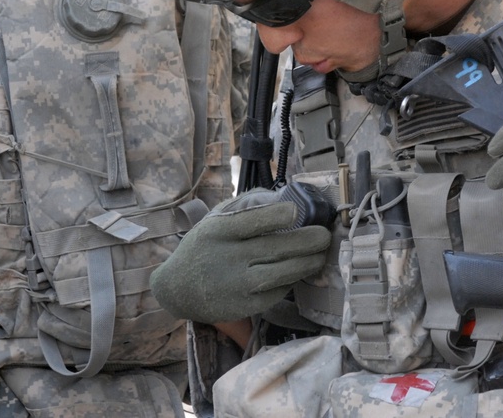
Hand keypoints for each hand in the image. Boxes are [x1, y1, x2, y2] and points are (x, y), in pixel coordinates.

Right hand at [150, 189, 331, 323]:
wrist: (177, 289)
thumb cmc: (203, 247)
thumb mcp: (213, 219)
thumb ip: (244, 205)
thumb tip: (281, 196)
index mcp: (219, 231)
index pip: (253, 221)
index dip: (278, 215)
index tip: (297, 210)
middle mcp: (228, 258)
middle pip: (276, 248)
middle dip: (308, 241)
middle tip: (325, 235)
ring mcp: (238, 285)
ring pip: (283, 273)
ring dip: (308, 263)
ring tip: (320, 254)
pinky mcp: (246, 306)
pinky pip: (278, 291)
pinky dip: (291, 280)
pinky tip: (299, 271)